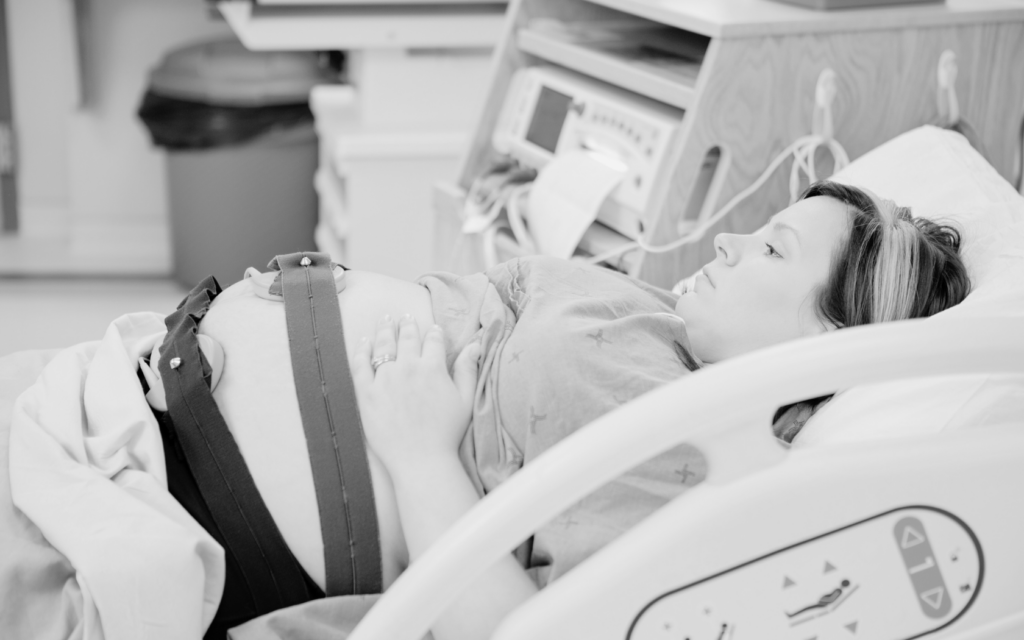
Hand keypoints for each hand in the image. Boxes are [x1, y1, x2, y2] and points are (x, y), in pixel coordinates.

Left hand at [352, 314, 480, 474]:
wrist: (421, 460)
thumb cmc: (446, 433)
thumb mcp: (466, 401)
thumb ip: (468, 370)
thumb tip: (475, 345)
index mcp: (433, 368)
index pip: (433, 341)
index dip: (433, 332)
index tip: (432, 329)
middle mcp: (408, 368)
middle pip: (407, 338)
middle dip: (407, 325)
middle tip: (405, 316)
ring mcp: (385, 379)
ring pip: (384, 346)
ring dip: (385, 330)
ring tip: (385, 320)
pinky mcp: (366, 393)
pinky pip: (360, 364)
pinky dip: (362, 350)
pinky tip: (364, 342)